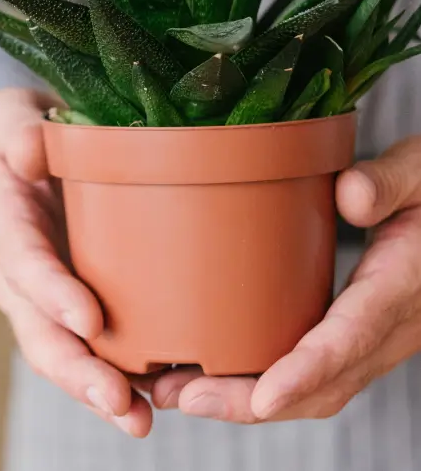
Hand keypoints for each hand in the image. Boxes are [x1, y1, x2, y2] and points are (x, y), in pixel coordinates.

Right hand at [0, 88, 151, 436]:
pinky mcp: (79, 305)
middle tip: (118, 400)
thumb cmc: (28, 128)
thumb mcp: (11, 113)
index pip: (21, 262)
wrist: (41, 151)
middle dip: (75, 369)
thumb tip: (26, 153)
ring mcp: (48, 297)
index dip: (49, 292)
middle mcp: (19, 274)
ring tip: (140, 419)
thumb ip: (13, 128)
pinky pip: (94, 348)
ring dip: (99, 390)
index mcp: (3, 224)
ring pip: (65, 352)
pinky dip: (122, 378)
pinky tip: (157, 401)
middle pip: (38, 330)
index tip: (87, 319)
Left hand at [151, 136, 420, 422]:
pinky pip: (316, 373)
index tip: (264, 397)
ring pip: (318, 389)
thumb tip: (350, 195)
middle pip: (326, 384)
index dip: (307, 370)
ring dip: (249, 401)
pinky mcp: (358, 333)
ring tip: (179, 394)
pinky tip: (217, 372)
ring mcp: (375, 337)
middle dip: (253, 402)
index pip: (353, 336)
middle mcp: (390, 326)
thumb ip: (386, 182)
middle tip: (183, 397)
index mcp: (401, 285)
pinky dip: (265, 384)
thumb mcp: (418, 172)